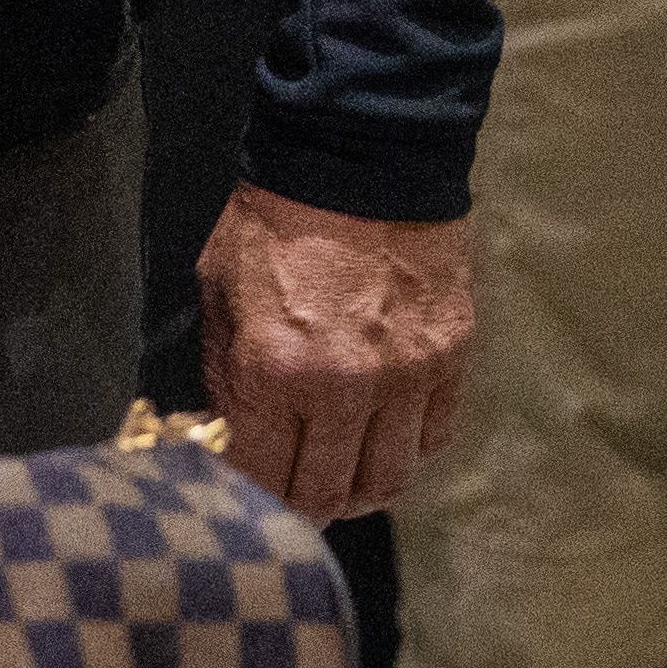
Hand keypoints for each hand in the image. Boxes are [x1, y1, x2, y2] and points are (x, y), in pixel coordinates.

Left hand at [194, 185, 475, 520]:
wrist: (360, 158)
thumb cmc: (276, 223)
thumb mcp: (218, 293)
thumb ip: (226, 374)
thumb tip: (232, 436)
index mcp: (273, 373)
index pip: (260, 482)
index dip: (248, 502)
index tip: (244, 499)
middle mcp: (343, 388)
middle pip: (327, 496)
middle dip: (305, 509)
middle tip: (296, 500)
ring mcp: (404, 376)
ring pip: (387, 480)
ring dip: (361, 490)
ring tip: (346, 479)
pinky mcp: (448, 356)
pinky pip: (434, 436)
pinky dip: (410, 449)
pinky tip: (388, 436)